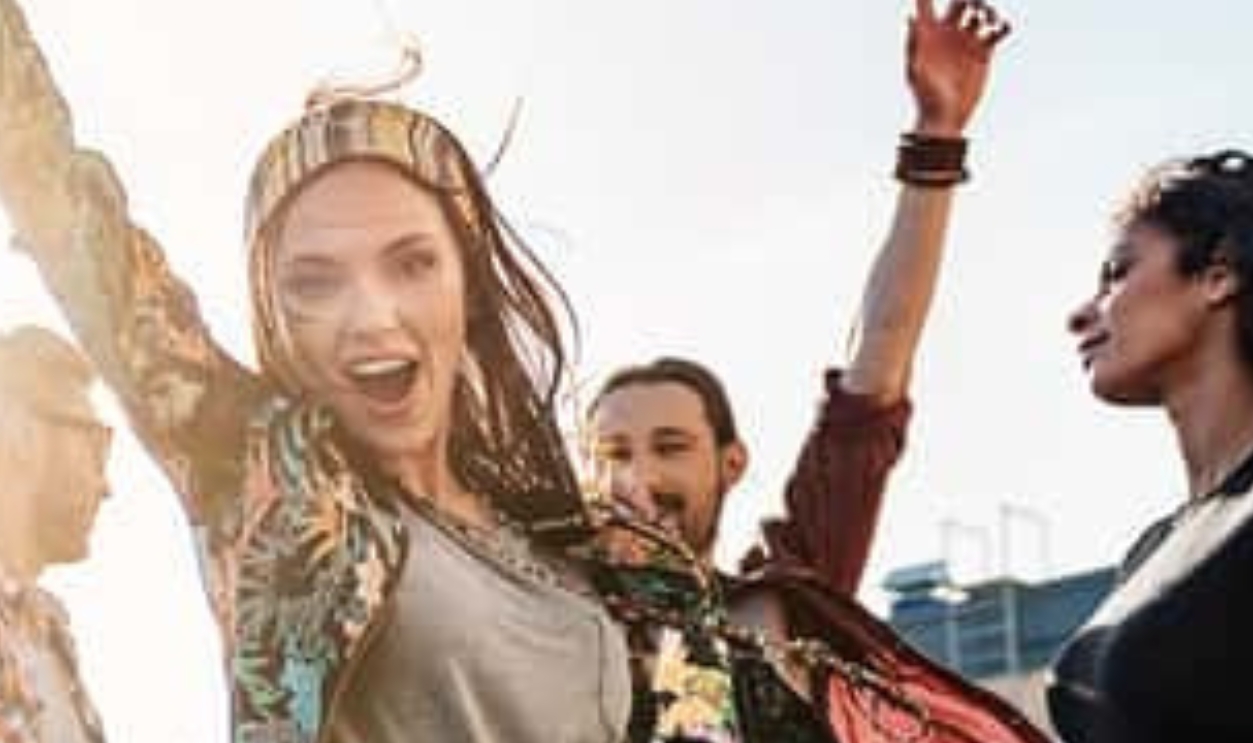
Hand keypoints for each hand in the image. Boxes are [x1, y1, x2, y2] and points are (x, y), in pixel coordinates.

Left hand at [906, 0, 1010, 136]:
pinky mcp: (983, 52)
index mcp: (929, 32)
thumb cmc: (924, 97)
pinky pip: (997, 31)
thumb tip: (910, 16)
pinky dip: (1003, 25)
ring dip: (988, 9)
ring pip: (981, 12)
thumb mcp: (916, 69)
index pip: (926, 3)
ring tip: (990, 21)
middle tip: (976, 8)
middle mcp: (949, 32)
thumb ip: (914, 43)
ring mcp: (967, 41)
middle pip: (961, 1)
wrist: (945, 117)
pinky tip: (1001, 27)